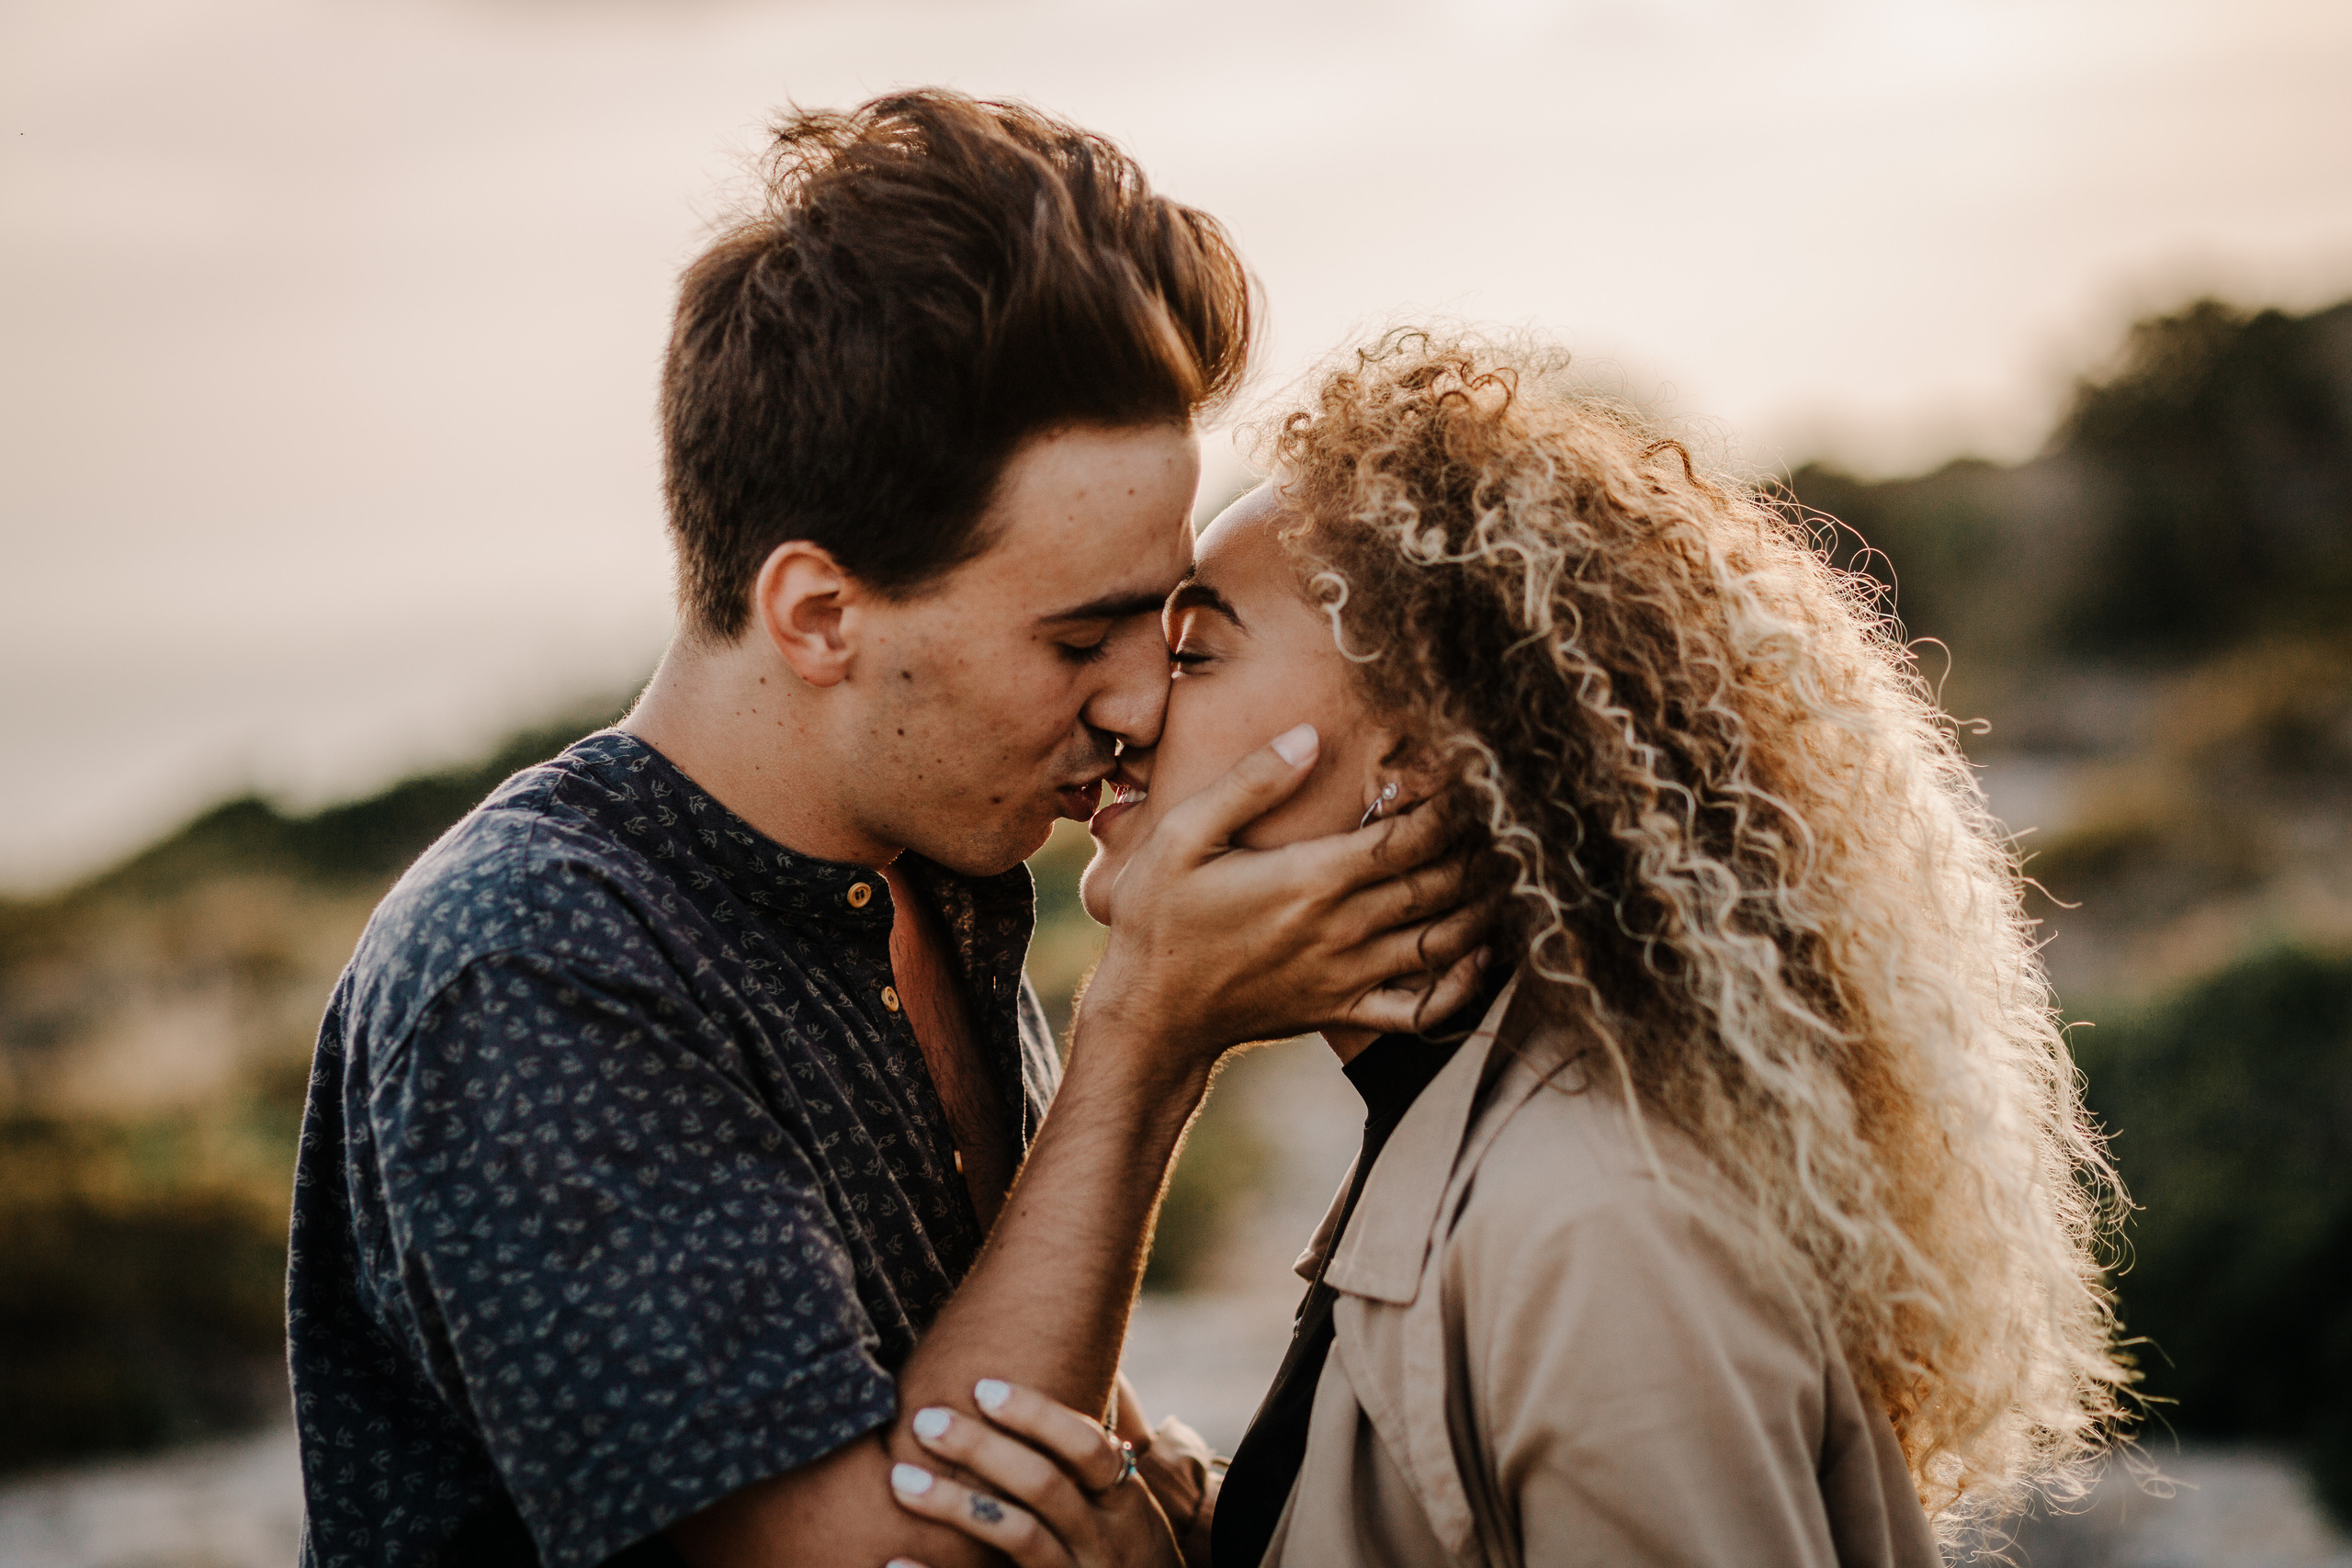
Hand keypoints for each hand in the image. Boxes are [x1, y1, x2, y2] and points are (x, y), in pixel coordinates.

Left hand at [884, 1380, 1180, 1567]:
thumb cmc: (1124, 1551)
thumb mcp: (1127, 1509)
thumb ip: (1090, 1462)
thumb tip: (1035, 1384)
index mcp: (1123, 1503)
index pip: (1087, 1447)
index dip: (1037, 1415)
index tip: (982, 1388)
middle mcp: (1102, 1540)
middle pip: (1044, 1486)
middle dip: (982, 1449)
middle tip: (925, 1420)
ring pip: (1018, 1536)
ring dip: (956, 1504)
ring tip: (901, 1479)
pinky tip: (896, 1562)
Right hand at [1086, 723, 1491, 1063]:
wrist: (1149, 1014)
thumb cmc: (1158, 919)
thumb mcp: (1182, 836)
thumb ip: (1249, 784)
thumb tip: (1308, 737)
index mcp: (1311, 879)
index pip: (1407, 838)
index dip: (1446, 806)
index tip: (1465, 777)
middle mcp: (1341, 929)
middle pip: (1436, 883)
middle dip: (1475, 847)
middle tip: (1501, 817)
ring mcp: (1346, 976)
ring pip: (1441, 941)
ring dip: (1481, 905)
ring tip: (1503, 871)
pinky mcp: (1342, 1011)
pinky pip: (1420, 1011)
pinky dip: (1460, 986)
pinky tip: (1477, 955)